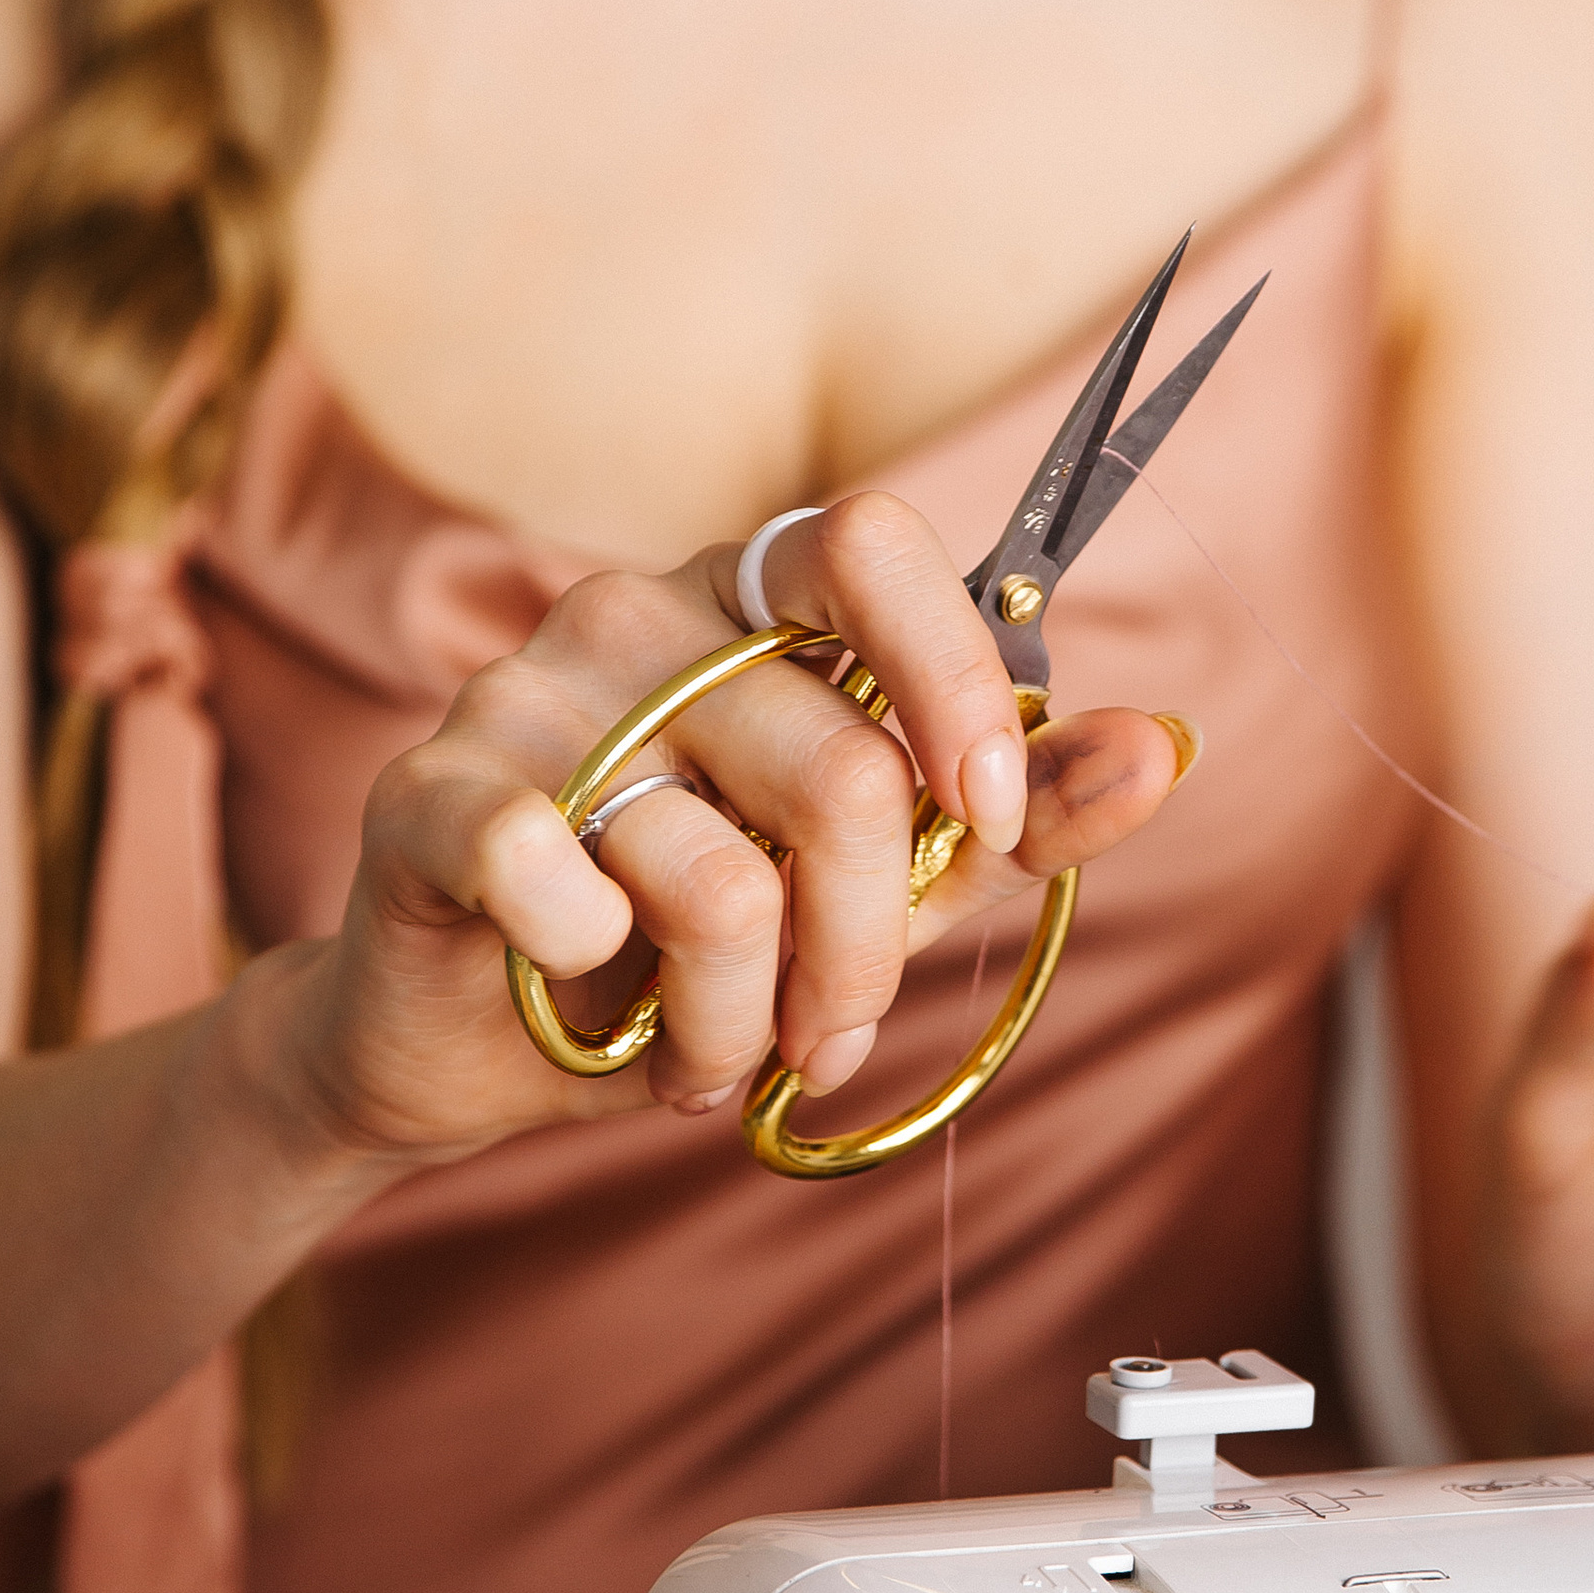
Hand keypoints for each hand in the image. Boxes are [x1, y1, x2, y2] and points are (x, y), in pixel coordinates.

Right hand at [268, 494, 1188, 1167]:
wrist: (468, 1048)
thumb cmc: (678, 947)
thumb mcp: (873, 885)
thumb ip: (1012, 814)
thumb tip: (1163, 746)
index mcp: (748, 601)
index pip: (873, 541)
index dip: (953, 679)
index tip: (989, 815)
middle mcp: (636, 616)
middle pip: (842, 771)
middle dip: (864, 953)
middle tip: (826, 1035)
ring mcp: (524, 693)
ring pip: (719, 880)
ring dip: (735, 1020)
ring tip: (700, 1051)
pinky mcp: (430, 792)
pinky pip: (555, 875)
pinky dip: (601, 977)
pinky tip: (581, 986)